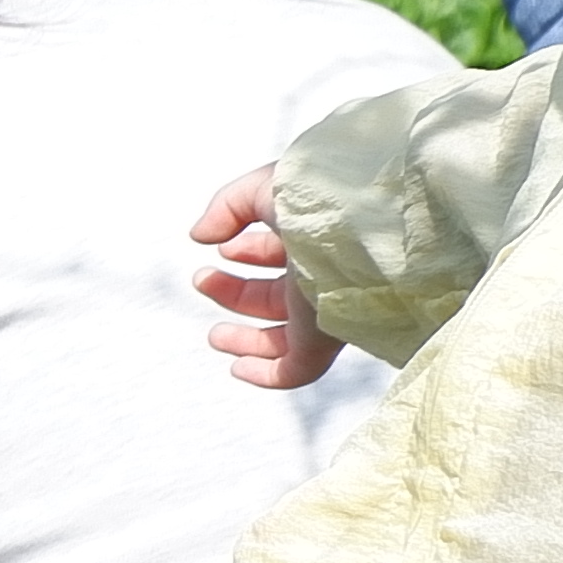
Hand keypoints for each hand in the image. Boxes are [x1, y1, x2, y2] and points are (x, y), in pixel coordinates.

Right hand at [190, 162, 343, 388]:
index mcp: (316, 239)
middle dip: (236, 292)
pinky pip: (295, 370)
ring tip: (216, 336)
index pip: (281, 255)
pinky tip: (238, 367)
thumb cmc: (323, 196)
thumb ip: (227, 208)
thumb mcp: (266, 188)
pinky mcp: (324, 340)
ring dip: (246, 340)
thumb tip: (201, 236)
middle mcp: (323, 278)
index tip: (222, 248)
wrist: (361, 221)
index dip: (248, 252)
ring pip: (284, 338)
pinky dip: (264, 373)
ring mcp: (324, 312)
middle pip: (276, 297)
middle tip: (204, 280)